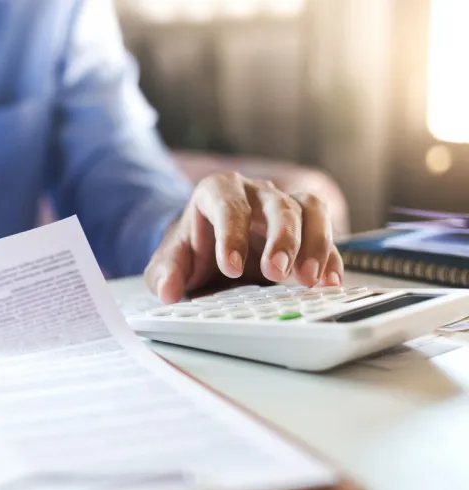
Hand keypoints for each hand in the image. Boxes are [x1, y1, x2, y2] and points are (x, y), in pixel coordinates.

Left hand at [145, 172, 343, 303]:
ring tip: (309, 280)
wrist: (208, 250)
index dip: (231, 235)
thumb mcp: (171, 261)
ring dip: (315, 243)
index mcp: (218, 192)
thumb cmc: (192, 249)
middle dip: (281, 239)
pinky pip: (327, 234)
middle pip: (277, 205)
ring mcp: (284, 206)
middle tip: (276, 273)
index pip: (228, 205)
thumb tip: (167, 290)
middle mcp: (255, 193)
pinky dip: (331, 258)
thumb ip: (165, 273)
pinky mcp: (305, 228)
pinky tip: (329, 283)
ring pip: (310, 210)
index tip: (231, 269)